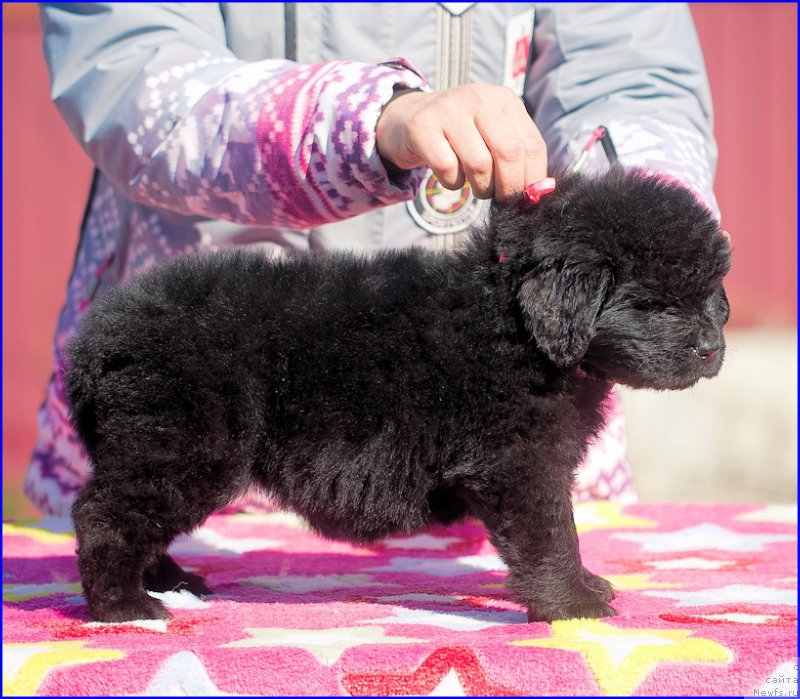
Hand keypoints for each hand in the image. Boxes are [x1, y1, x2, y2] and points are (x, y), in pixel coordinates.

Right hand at [376, 84, 546, 201]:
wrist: (407, 120)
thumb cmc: (458, 136)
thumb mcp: (491, 135)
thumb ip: (516, 155)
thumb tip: (538, 191)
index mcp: (503, 99)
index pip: (531, 144)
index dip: (532, 178)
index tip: (524, 197)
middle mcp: (478, 98)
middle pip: (508, 153)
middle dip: (508, 187)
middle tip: (501, 199)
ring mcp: (449, 109)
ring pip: (479, 164)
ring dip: (480, 188)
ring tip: (476, 187)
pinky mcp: (423, 127)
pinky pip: (448, 169)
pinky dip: (453, 183)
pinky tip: (451, 177)